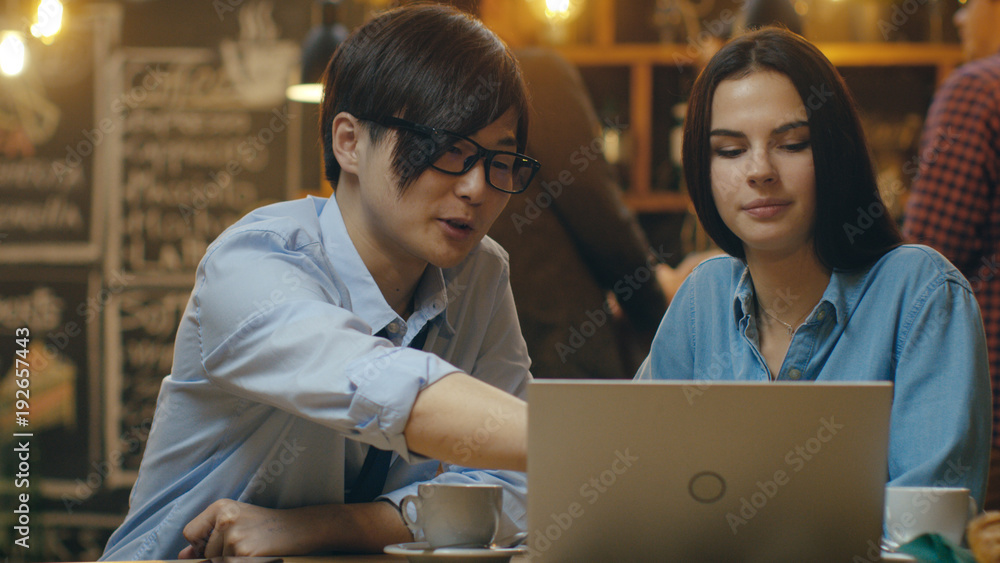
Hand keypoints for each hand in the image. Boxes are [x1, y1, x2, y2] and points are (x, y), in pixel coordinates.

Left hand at [179, 499, 315, 557]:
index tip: (218, 544)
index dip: (201, 545)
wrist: (301, 528)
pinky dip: (244, 562)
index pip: (190, 534)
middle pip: (204, 552)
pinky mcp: (245, 554)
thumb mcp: (237, 522)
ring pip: (217, 561)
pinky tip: (258, 556)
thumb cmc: (268, 526)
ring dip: (233, 559)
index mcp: (220, 507)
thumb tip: (183, 557)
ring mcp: (235, 538)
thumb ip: (208, 538)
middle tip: (247, 545)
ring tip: (254, 550)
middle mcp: (225, 520)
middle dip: (220, 555)